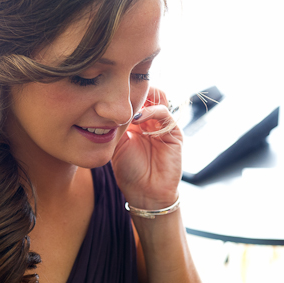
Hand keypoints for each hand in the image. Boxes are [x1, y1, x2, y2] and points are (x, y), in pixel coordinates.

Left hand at [112, 87, 182, 209]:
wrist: (145, 193)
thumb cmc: (129, 172)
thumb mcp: (116, 143)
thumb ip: (116, 123)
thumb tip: (109, 103)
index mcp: (136, 122)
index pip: (134, 96)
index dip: (124, 91)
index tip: (109, 91)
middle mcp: (151, 120)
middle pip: (147, 92)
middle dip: (135, 89)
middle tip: (120, 92)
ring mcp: (163, 125)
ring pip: (158, 97)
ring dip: (144, 97)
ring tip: (129, 106)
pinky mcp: (174, 133)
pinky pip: (165, 113)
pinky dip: (151, 111)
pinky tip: (138, 118)